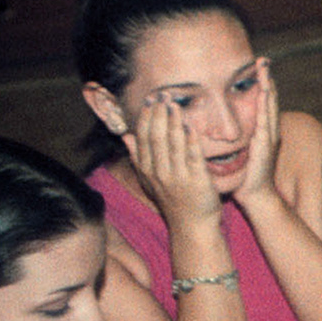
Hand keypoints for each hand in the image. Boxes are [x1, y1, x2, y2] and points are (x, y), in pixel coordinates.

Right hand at [126, 94, 220, 228]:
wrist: (192, 225)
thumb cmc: (173, 199)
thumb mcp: (150, 179)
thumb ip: (138, 156)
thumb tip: (125, 135)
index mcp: (147, 170)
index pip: (143, 139)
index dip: (145, 118)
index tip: (149, 100)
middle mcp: (159, 172)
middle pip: (155, 138)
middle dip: (158, 115)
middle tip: (162, 95)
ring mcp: (177, 177)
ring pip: (172, 145)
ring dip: (173, 122)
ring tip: (174, 104)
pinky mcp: (196, 181)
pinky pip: (193, 157)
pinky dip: (191, 141)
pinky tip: (191, 126)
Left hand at [231, 59, 281, 209]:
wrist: (254, 195)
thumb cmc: (242, 175)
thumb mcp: (235, 151)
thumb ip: (230, 137)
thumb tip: (213, 126)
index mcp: (259, 130)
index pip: (259, 103)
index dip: (258, 85)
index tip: (254, 67)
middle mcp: (267, 130)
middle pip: (268, 99)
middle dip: (267, 79)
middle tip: (264, 60)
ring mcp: (269, 136)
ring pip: (270, 106)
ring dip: (269, 87)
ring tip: (266, 70)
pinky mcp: (266, 144)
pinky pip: (266, 120)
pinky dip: (266, 105)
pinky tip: (265, 92)